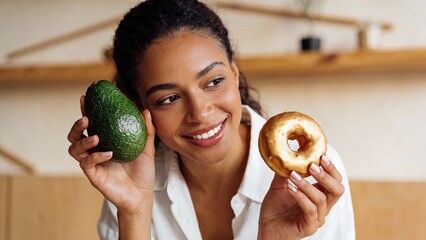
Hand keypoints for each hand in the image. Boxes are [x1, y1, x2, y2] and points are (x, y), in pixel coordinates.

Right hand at [67, 96, 155, 214]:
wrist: (142, 194)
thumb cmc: (142, 171)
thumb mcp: (147, 149)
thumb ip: (146, 130)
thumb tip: (145, 110)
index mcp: (104, 142)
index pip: (91, 123)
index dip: (86, 110)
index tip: (86, 96)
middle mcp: (94, 151)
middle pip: (74, 135)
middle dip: (76, 125)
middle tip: (86, 117)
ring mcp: (92, 164)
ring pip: (74, 149)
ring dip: (82, 140)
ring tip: (95, 136)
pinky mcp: (93, 176)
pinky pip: (87, 164)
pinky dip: (96, 156)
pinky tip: (108, 153)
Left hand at [258, 156, 344, 239]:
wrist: (266, 228)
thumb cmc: (275, 209)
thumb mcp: (280, 186)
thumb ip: (285, 172)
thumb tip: (286, 155)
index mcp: (319, 196)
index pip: (335, 181)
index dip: (331, 169)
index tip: (321, 156)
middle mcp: (322, 208)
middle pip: (337, 190)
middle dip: (326, 176)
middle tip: (312, 165)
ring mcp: (316, 219)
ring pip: (322, 199)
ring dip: (307, 185)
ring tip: (293, 176)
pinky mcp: (309, 227)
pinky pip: (310, 210)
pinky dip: (300, 196)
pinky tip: (290, 188)